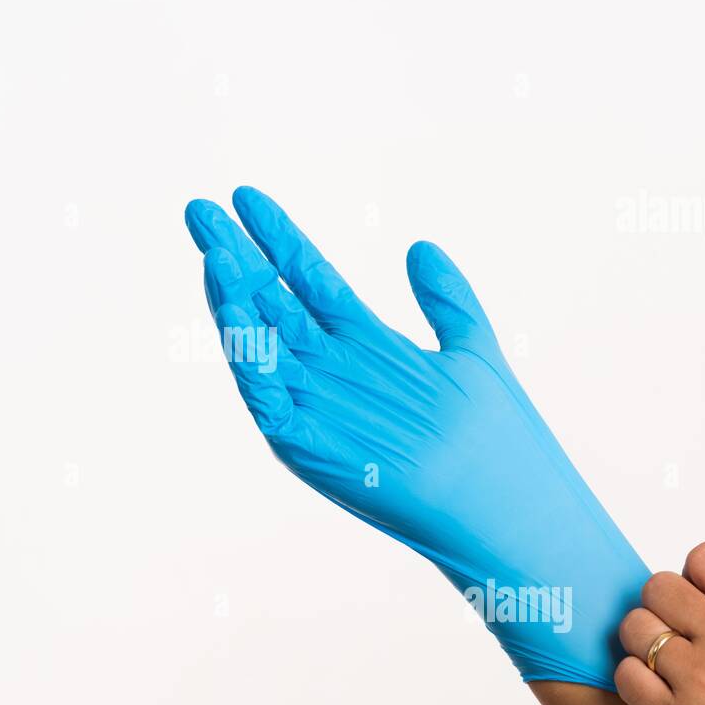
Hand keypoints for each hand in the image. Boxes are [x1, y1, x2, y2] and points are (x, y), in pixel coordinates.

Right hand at [184, 186, 650, 687]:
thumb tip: (421, 246)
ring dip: (230, 297)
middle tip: (197, 208)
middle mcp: (328, 371)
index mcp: (362, 344)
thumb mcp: (473, 348)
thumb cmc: (498, 439)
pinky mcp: (303, 445)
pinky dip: (245, 353)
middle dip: (234, 255)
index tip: (246, 196)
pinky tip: (232, 311)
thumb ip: (447, 300)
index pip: (307, 276)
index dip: (277, 236)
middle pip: (270, 301)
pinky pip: (263, 392)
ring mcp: (312, 406)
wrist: (507, 507)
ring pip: (258, 341)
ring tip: (210, 252)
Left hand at [616, 542, 704, 704]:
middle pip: (659, 587)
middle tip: (675, 630)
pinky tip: (656, 690)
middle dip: (663, 605)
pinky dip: (635, 679)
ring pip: (635, 626)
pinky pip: (626, 674)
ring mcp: (697, 679)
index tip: (696, 595)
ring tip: (664, 662)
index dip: (693, 576)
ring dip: (644, 641)